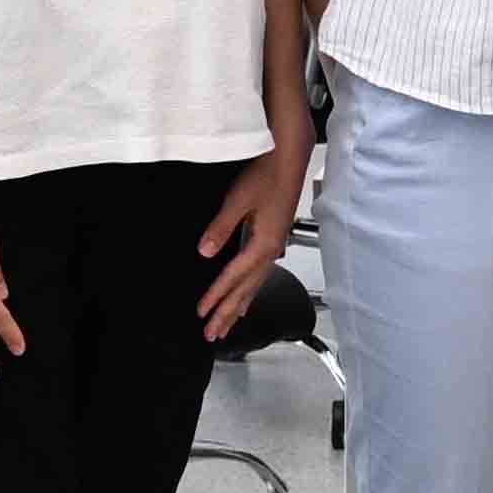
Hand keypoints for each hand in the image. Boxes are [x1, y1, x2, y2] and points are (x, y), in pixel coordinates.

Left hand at [192, 134, 303, 339]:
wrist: (290, 157)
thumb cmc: (266, 174)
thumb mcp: (238, 199)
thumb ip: (221, 227)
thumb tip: (205, 253)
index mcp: (264, 243)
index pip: (235, 276)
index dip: (217, 295)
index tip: (202, 312)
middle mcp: (272, 250)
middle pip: (247, 289)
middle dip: (228, 313)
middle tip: (212, 334)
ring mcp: (275, 246)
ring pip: (255, 285)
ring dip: (239, 306)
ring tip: (226, 327)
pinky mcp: (274, 239)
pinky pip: (260, 274)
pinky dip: (250, 291)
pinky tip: (245, 299)